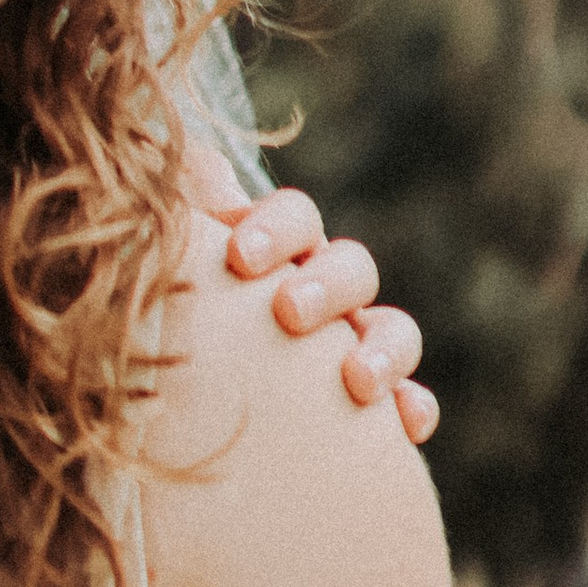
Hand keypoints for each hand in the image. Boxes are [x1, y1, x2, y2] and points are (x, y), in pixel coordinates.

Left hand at [188, 146, 437, 448]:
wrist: (185, 399)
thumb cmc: (177, 312)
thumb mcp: (173, 263)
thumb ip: (182, 208)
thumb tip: (192, 160)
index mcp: (280, 248)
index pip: (295, 216)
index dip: (275, 227)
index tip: (238, 257)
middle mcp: (326, 290)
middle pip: (351, 266)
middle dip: (324, 285)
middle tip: (288, 313)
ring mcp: (357, 344)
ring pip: (393, 328)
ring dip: (383, 348)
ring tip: (357, 381)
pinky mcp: (376, 406)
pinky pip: (411, 402)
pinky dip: (414, 408)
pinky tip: (407, 425)